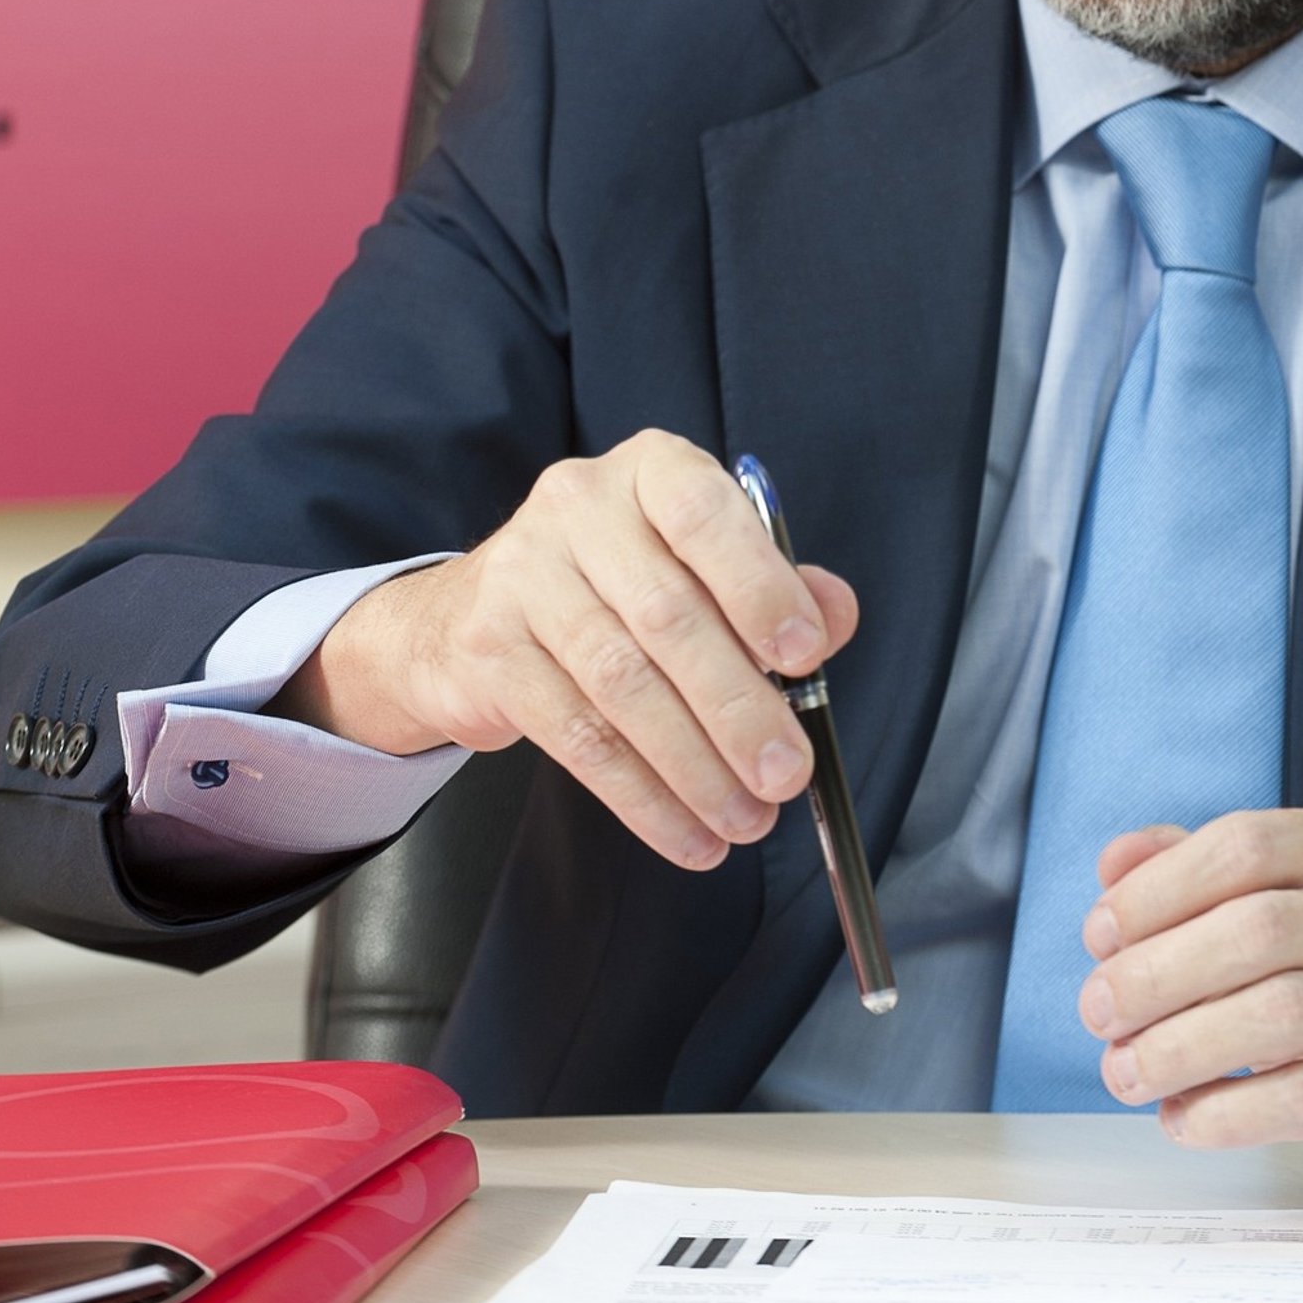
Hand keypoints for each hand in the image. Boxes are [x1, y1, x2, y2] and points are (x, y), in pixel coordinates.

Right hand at [271, 432, 857, 873]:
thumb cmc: (615, 582)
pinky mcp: (492, 652)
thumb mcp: (696, 561)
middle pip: (668, 616)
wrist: (469, 614)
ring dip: (695, 766)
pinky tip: (686, 832)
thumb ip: (772, 583)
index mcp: (649, 471)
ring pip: (624, 685)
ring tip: (745, 818)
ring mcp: (524, 575)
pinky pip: (580, 738)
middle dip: (738, 706)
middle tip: (786, 772)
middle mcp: (580, 507)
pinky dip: (643, 797)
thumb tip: (833, 614)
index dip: (759, 586)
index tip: (807, 655)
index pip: (704, 514)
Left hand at [1076, 806, 1302, 1206]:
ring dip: (1183, 1047)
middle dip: (1158, 973)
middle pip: (1259, 928)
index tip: (1099, 936)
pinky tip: (1184, 1119)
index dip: (1159, 889)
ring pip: (1283, 1012)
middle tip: (1098, 1012)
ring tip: (1127, 1073)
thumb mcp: (1274, 908)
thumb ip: (1194, 875)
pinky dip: (1229, 1112)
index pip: (1246, 844)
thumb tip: (1114, 863)